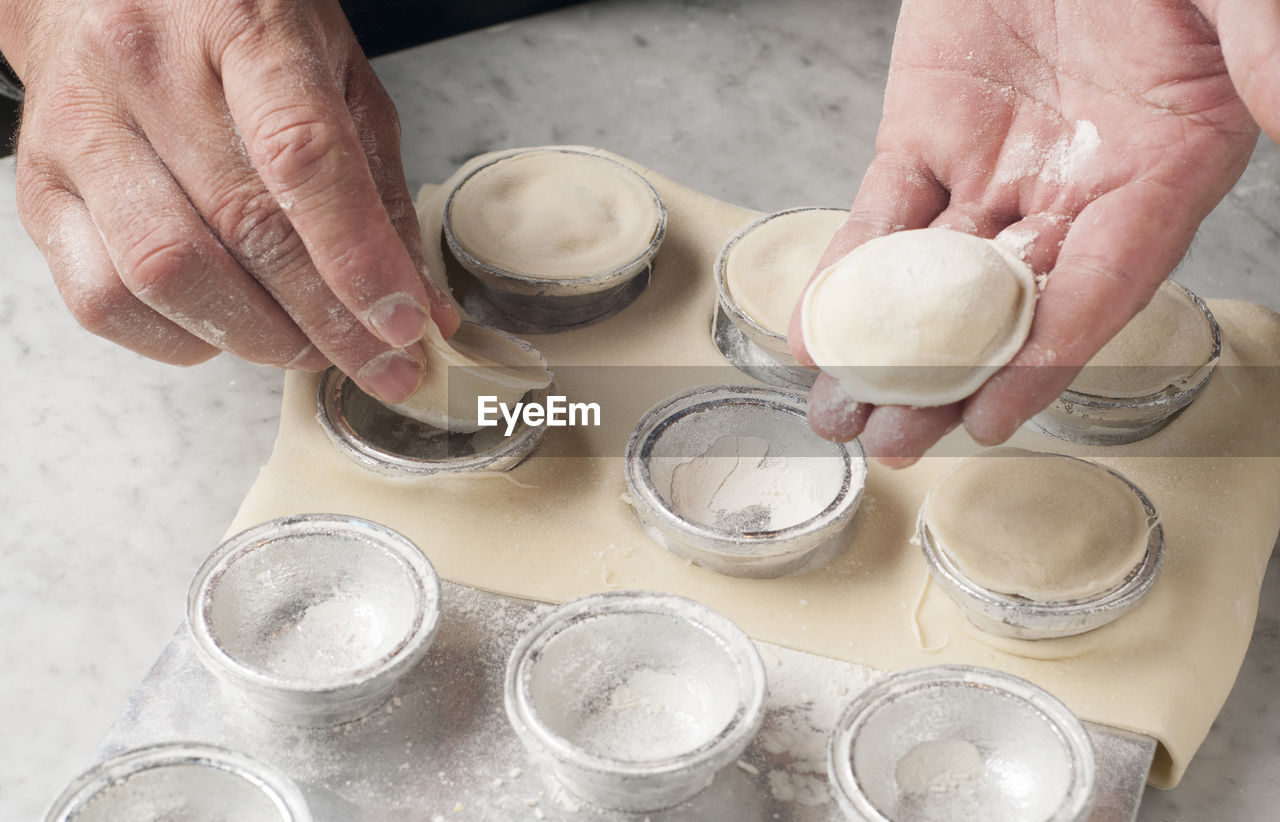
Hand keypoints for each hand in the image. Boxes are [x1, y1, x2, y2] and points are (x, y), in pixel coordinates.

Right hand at [1, 0, 458, 401]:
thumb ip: (379, 188)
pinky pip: (104, 300)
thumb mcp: (334, 74)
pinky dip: (181, 339)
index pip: (302, 155)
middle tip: (382, 365)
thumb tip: (421, 305)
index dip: (358, 257)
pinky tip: (229, 329)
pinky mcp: (40, 189)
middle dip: (329, 322)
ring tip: (311, 347)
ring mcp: (81, 130)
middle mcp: (145, 68)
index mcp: (240, 21)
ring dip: (259, 337)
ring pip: (168, 274)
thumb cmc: (229, 27)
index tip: (403, 324)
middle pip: (244, 228)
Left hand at [790, 0, 1276, 464]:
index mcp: (1159, 174)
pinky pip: (881, 216)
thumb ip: (1262, 44)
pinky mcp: (924, 136)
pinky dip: (846, 271)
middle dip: (945, 383)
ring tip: (838, 413)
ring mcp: (993, 168)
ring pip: (932, 279)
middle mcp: (1072, 191)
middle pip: (1006, 309)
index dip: (1045, 360)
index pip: (1098, 289)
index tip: (991, 419)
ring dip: (882, 349)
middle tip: (893, 446)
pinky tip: (816, 327)